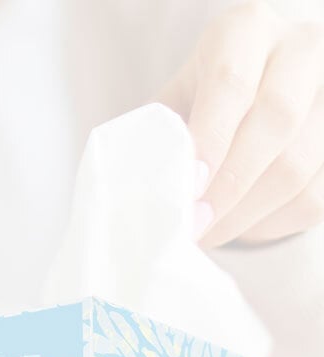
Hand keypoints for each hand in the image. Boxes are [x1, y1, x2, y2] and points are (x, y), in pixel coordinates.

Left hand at [159, 1, 323, 246]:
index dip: (209, 139)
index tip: (189, 186)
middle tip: (194, 223)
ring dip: (246, 214)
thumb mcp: (181, 95)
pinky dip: (270, 222)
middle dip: (228, 186)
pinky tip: (239, 225)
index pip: (231, 83)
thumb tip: (142, 184)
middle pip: (275, 122)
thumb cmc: (209, 95)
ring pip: (298, 167)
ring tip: (208, 232)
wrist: (261, 87)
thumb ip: (162, 130)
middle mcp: (300, 52)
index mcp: (246, 31)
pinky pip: (314, 196)